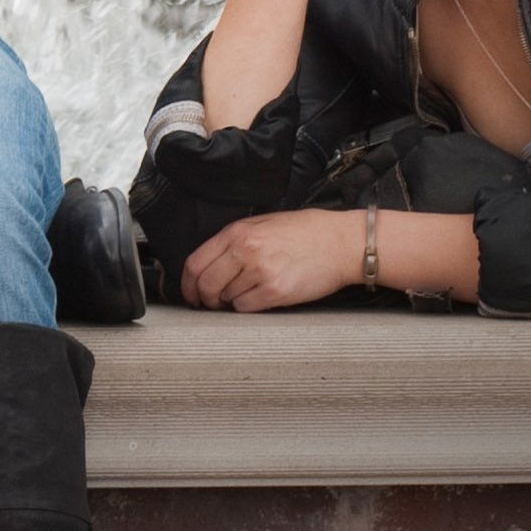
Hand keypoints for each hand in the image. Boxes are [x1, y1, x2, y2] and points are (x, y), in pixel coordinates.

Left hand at [182, 209, 367, 310]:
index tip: (190, 293)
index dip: (187, 283)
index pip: (195, 262)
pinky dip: (246, 308)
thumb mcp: (264, 223)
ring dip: (229, 302)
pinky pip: (246, 308)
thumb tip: (210, 263)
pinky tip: (258, 299)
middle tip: (210, 304)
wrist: (342, 243)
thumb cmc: (307, 232)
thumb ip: (235, 239)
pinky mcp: (277, 291)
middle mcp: (246, 251)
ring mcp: (260, 272)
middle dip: (204, 298)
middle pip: (205, 284)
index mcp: (238, 232)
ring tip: (245, 294)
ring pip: (226, 298)